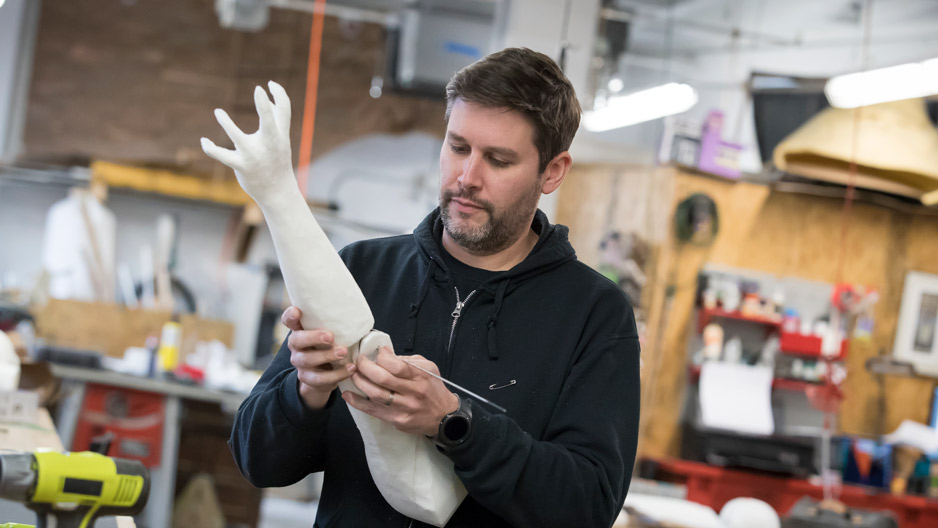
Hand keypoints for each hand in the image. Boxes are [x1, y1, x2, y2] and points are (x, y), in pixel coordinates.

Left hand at [200, 81, 294, 202]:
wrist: (278, 192)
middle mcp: (270, 143)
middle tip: (259, 90)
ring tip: (217, 112)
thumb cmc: (278, 161)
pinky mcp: (242, 166)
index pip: (285, 110)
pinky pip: (223, 156)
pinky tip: (204, 141)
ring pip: (238, 138)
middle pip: (270, 122)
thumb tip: (269, 100)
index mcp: (281, 135)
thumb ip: (277, 119)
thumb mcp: (281, 140)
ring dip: (226, 123)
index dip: (279, 94)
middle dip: (264, 107)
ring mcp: (254, 156)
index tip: (269, 84)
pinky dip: (211, 148)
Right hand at [281, 306, 351, 409]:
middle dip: (313, 337)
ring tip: (343, 352)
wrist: (323, 375)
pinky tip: (350, 368)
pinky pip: (320, 378)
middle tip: (330, 336)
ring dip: (326, 356)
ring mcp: (300, 363)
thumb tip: (355, 312)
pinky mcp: (307, 379)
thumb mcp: (328, 334)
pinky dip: (337, 374)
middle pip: (296, 340)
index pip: (288, 320)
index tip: (297, 311)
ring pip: (307, 360)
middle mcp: (296, 346)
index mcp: (300, 331)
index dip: (290, 316)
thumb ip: (333, 324)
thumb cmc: (329, 346)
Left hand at [343, 349, 458, 436]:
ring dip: (360, 382)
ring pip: (376, 395)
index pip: (397, 365)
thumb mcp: (428, 368)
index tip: (376, 353)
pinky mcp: (397, 420)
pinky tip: (348, 395)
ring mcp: (404, 408)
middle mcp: (413, 392)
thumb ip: (407, 360)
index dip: (381, 357)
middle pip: (383, 379)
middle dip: (365, 367)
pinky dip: (358, 402)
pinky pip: (373, 411)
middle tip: (358, 361)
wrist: (444, 417)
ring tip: (353, 374)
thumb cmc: (433, 389)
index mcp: (421, 376)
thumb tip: (384, 353)